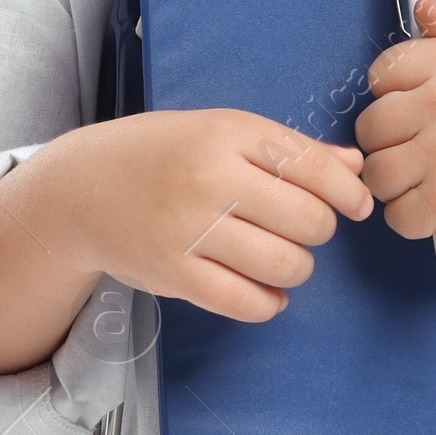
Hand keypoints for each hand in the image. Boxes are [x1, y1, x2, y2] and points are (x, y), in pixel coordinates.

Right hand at [68, 109, 373, 321]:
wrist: (79, 190)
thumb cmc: (160, 154)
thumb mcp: (221, 131)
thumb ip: (288, 148)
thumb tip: (354, 167)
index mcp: (227, 134)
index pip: (313, 167)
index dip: (349, 192)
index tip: (356, 205)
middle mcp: (210, 179)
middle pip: (308, 220)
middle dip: (319, 231)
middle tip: (301, 228)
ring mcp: (189, 230)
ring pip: (285, 265)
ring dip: (298, 268)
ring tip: (284, 259)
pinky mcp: (173, 275)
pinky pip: (247, 303)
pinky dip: (269, 303)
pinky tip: (266, 291)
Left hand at [354, 0, 435, 262]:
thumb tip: (425, 7)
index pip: (381, 74)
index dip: (400, 93)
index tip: (428, 106)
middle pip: (370, 126)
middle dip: (395, 140)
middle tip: (435, 145)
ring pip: (375, 172)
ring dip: (400, 181)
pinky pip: (394, 213)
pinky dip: (414, 216)